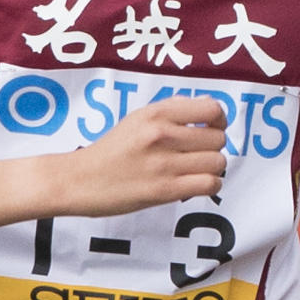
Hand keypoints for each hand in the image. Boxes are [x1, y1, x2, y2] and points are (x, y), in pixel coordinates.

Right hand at [63, 95, 227, 215]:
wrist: (81, 180)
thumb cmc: (111, 150)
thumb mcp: (137, 118)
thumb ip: (171, 111)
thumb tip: (207, 111)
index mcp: (156, 113)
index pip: (211, 109)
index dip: (218, 120)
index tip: (210, 128)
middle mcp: (162, 134)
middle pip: (218, 138)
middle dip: (213, 147)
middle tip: (197, 154)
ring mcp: (164, 163)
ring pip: (217, 161)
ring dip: (212, 168)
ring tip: (195, 170)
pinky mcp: (165, 190)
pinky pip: (210, 184)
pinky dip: (210, 185)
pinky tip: (195, 184)